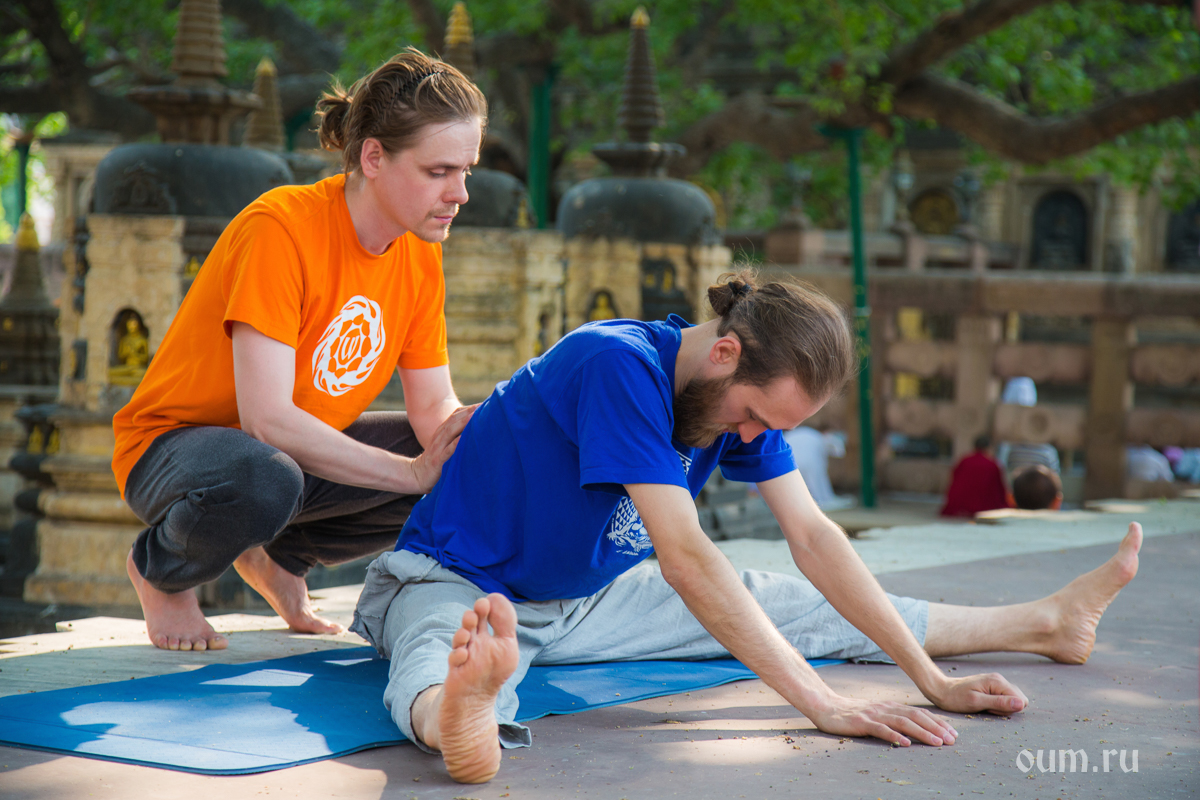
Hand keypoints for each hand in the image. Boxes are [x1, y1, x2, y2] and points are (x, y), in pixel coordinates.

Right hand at [409, 404, 477, 492]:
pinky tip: (464, 438)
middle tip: (483, 405)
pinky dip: (455, 444)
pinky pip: (447, 451)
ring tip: (475, 415)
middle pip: (454, 420)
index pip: (455, 415)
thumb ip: (456, 436)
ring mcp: (438, 448)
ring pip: (450, 431)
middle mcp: (440, 436)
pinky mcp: (437, 460)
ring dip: (463, 422)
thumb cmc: (437, 459)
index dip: (469, 408)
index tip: (484, 403)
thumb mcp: (445, 445)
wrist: (417, 475)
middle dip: (468, 411)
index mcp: (443, 431)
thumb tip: (476, 429)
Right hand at [807, 694, 957, 746]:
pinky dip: (895, 736)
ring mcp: (874, 715)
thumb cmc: (852, 714)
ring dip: (922, 732)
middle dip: (936, 728)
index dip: (937, 722)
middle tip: (951, 740)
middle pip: (915, 717)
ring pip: (903, 722)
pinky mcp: (862, 722)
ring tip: (936, 742)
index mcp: (891, 706)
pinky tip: (906, 743)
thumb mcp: (876, 715)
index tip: (952, 733)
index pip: (919, 713)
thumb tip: (913, 730)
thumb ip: (893, 719)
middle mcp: (886, 708)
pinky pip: (881, 730)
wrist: (826, 707)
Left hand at [924, 672, 1027, 716]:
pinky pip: (1004, 699)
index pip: (1020, 700)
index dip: (1008, 709)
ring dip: (1000, 708)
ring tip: (983, 706)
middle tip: (986, 708)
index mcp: (997, 681)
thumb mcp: (977, 702)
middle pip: (1018, 700)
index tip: (991, 709)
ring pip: (1012, 701)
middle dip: (1005, 709)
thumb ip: (999, 703)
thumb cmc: (957, 698)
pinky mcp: (993, 687)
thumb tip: (1021, 704)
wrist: (943, 691)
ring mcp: (997, 683)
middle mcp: (999, 680)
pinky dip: (996, 705)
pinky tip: (984, 704)